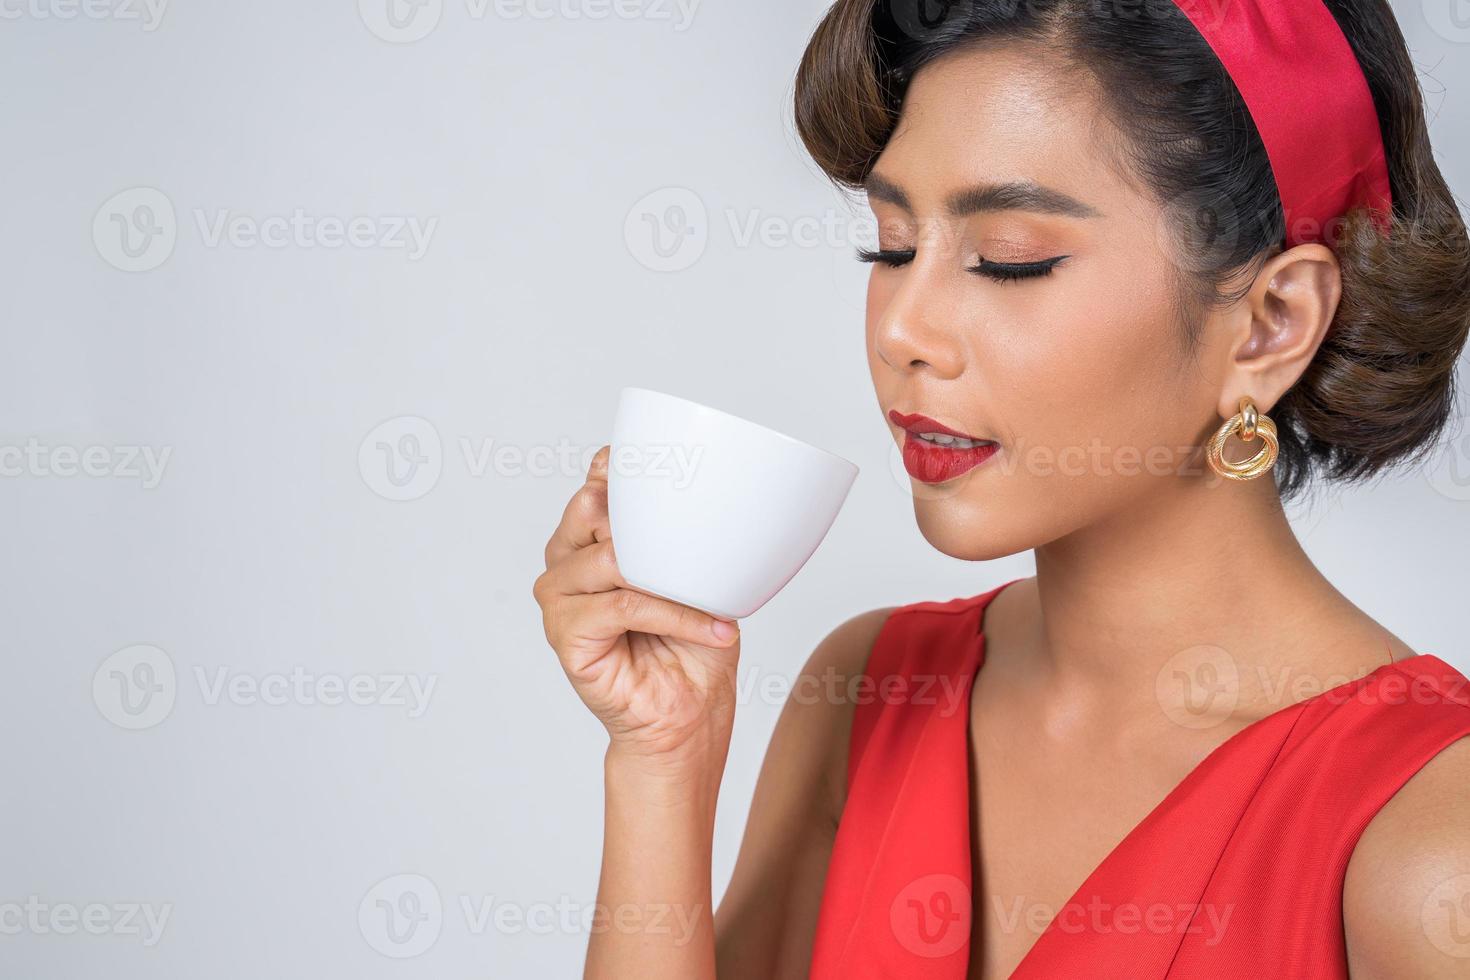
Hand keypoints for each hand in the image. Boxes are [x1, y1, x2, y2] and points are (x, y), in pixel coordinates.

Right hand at [533, 445, 742, 768]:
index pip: (596, 482)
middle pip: (591, 507)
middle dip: (644, 524)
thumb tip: (698, 500)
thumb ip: (678, 535)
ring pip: (611, 558)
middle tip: (693, 557)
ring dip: (670, 579)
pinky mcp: (566, 635)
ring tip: (713, 603)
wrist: (690, 715)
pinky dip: (675, 615)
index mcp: (589, 537)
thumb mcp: (696, 576)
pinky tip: (713, 629)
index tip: (672, 472)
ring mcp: (559, 597)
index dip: (624, 471)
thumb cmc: (692, 646)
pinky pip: (625, 605)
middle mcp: (566, 560)